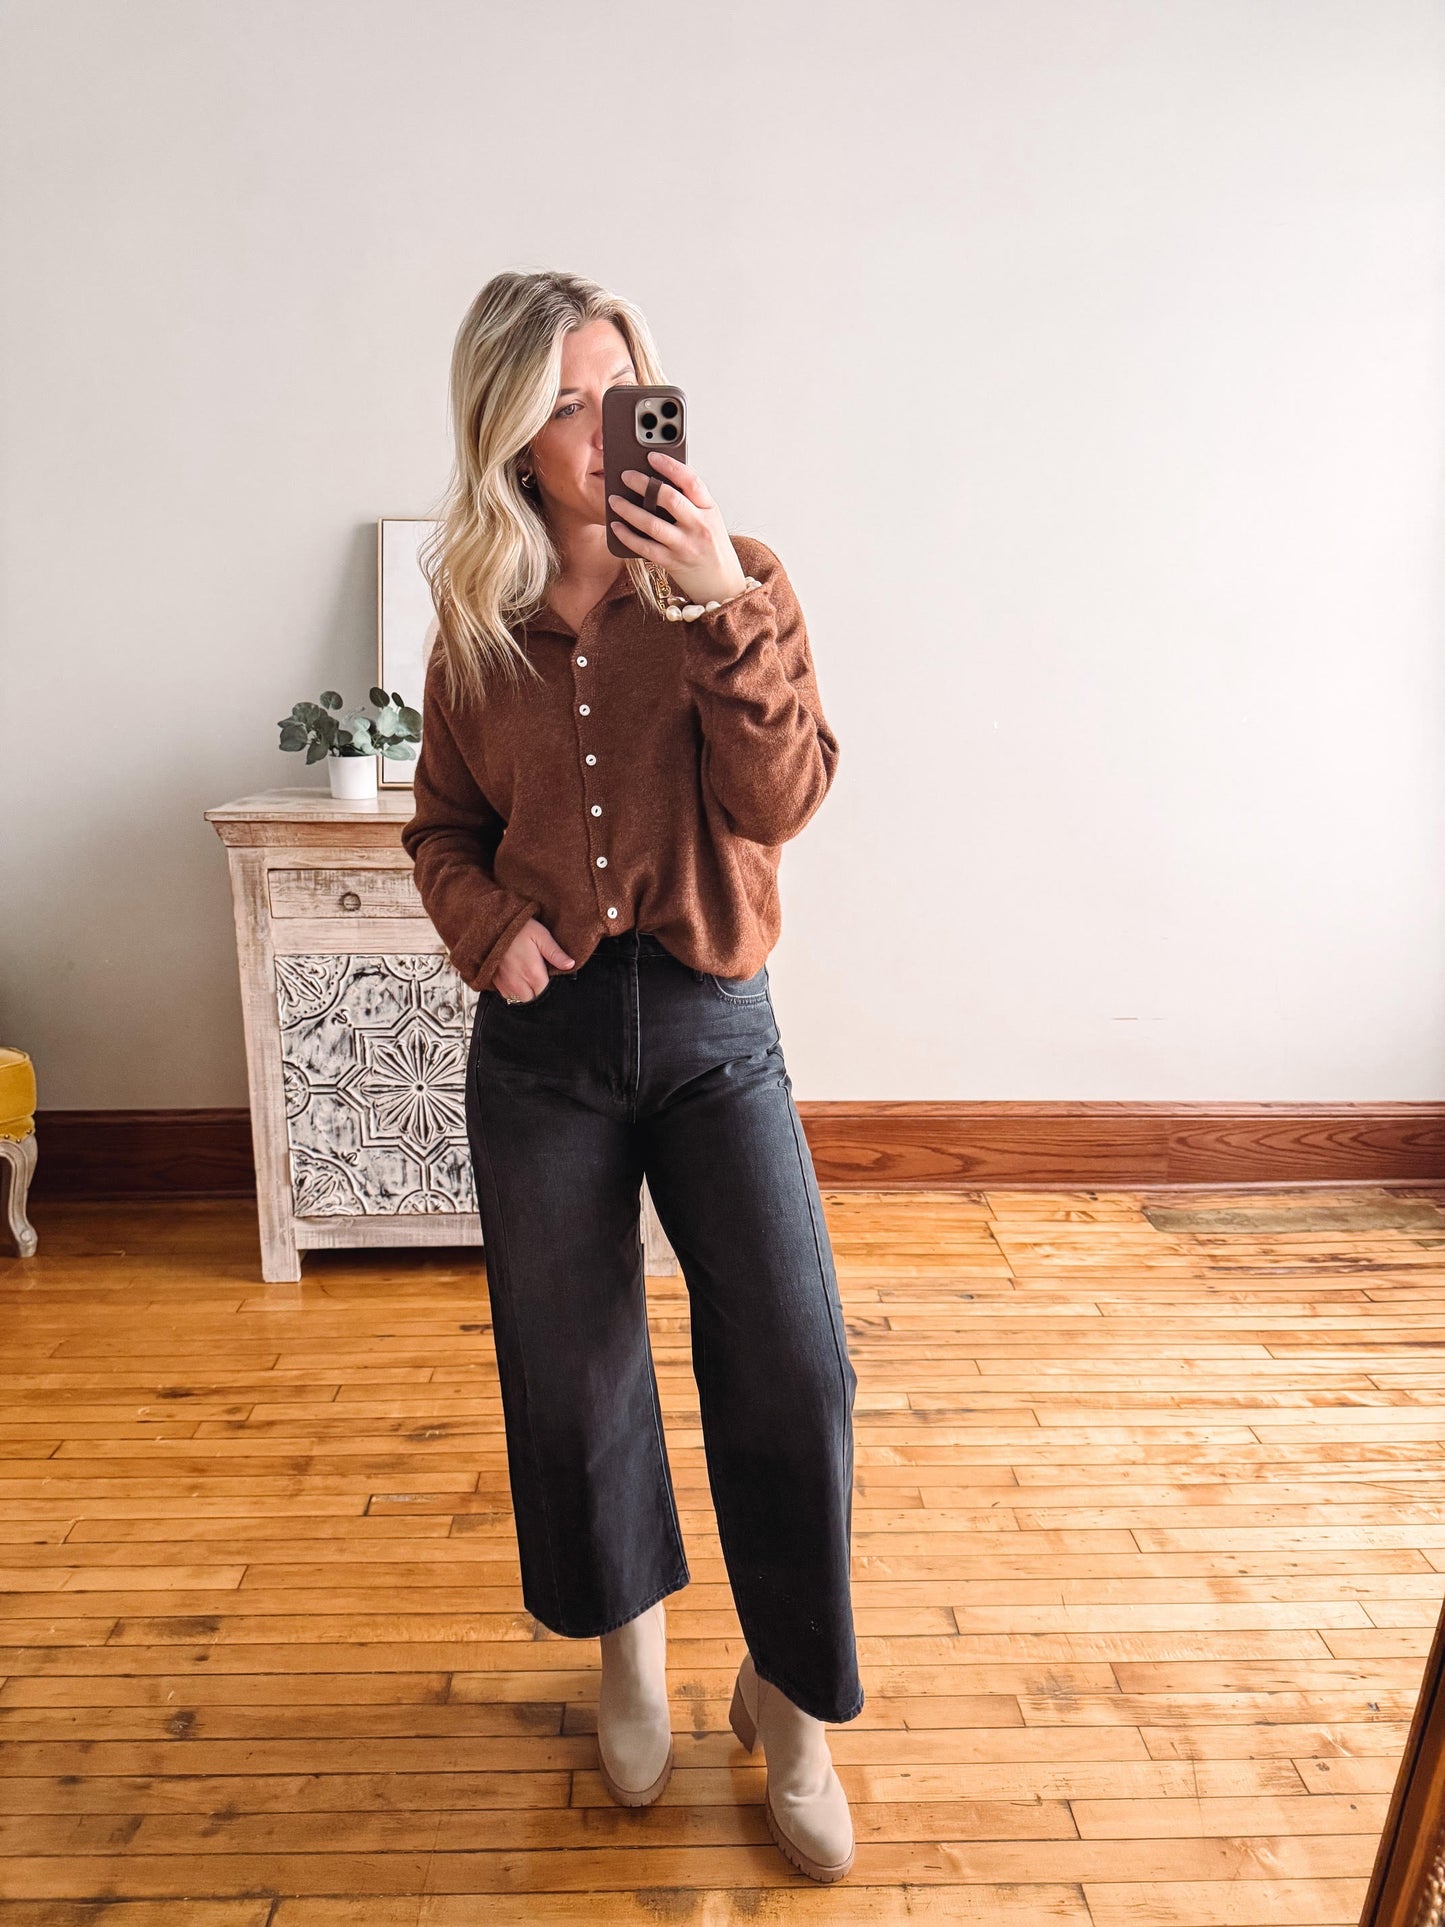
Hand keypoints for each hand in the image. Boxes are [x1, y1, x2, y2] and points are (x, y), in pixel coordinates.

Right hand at [494, 918, 573, 1001]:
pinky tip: (516, 978)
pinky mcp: (495, 983)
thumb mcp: (540, 935)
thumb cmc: (517, 928)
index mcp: (533, 974)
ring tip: (527, 977)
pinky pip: (507, 996)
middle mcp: (519, 983)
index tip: (550, 977)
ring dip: (525, 993)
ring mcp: (505, 984)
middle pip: (534, 999)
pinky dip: (513, 991)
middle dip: (538, 992)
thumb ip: (555, 953)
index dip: (550, 987)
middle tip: (539, 976)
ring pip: (520, 999)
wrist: (490, 925)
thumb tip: (570, 965)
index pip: (546, 993)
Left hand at [608, 450, 749, 606]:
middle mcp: (699, 526)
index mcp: (709, 509)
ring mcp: (686, 546)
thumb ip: (690, 502)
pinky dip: (627, 536)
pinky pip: (645, 547)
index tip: (651, 456)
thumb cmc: (710, 547)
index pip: (691, 481)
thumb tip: (655, 480)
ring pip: (652, 524)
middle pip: (669, 499)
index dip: (670, 466)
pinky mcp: (673, 563)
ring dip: (629, 510)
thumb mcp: (709, 519)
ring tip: (614, 500)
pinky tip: (616, 526)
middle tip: (625, 475)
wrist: (722, 585)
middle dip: (644, 484)